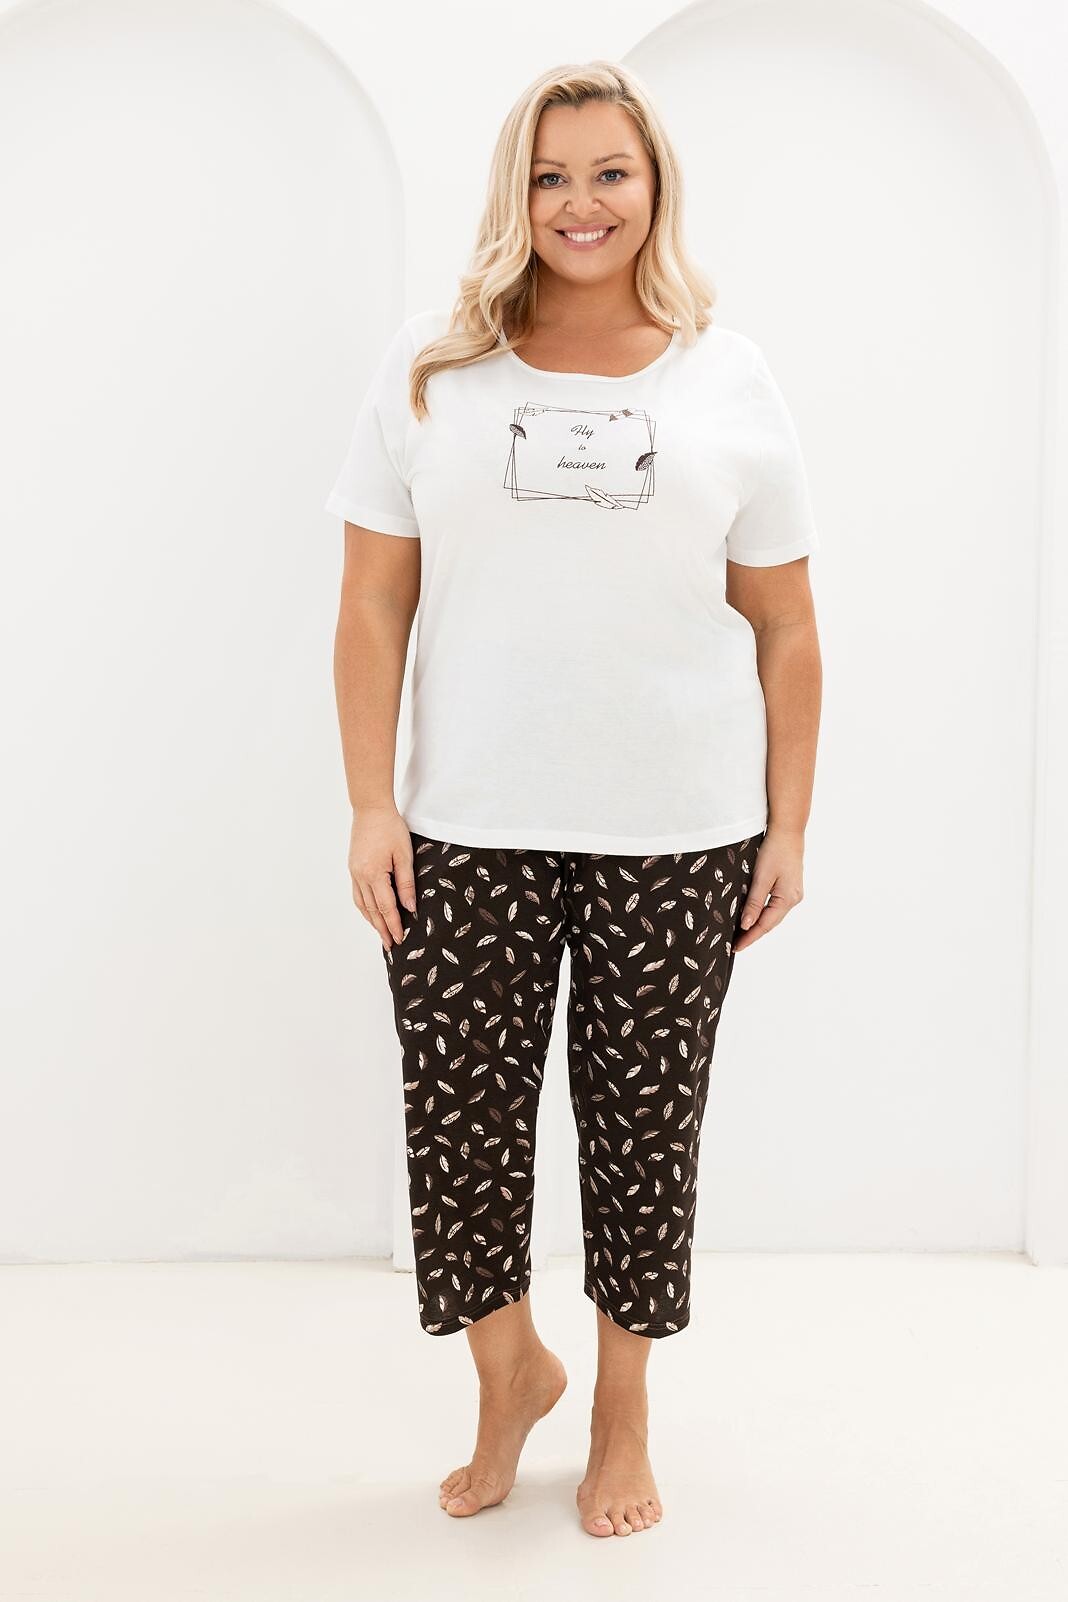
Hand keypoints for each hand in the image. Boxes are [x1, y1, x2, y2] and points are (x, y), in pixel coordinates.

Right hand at [348, 804, 416, 950]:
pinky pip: (357, 894)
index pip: (386, 907)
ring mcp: (354, 872)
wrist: (370, 809)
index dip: (394, 925)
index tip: (400, 939)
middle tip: (391, 946)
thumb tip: (410, 907)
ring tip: (381, 934)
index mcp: (374, 874)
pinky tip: (371, 913)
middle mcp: (360, 876)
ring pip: (362, 904)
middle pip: (372, 910)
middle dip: (382, 929)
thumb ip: (406, 882)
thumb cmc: (391, 828)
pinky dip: (364, 908)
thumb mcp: (404, 854)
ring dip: (372, 921)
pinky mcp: (353, 868)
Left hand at [733, 825, 804, 952]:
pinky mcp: (789, 886)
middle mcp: (793, 899)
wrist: (788, 830)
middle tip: (735, 944)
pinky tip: (752, 915)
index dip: (749, 937)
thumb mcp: (761, 877)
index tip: (736, 947)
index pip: (765, 925)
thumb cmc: (775, 850)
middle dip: (752, 933)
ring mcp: (792, 893)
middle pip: (770, 922)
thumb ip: (754, 902)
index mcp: (787, 899)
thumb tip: (746, 925)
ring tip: (740, 934)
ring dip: (757, 924)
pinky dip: (762, 913)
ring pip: (772, 915)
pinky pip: (774, 906)